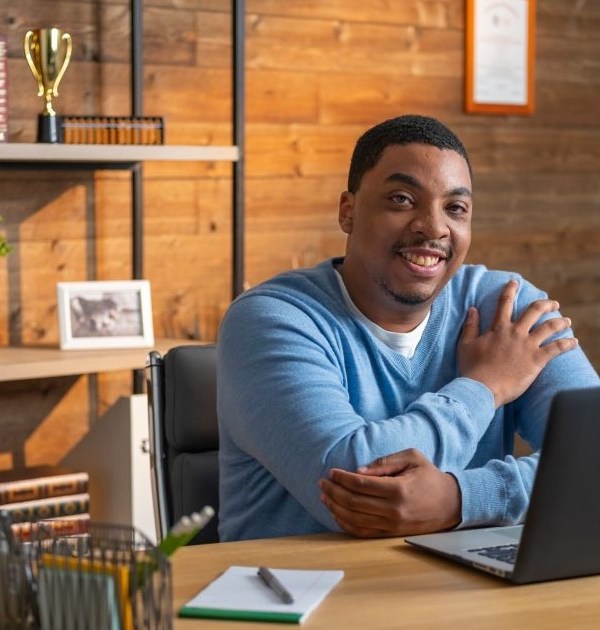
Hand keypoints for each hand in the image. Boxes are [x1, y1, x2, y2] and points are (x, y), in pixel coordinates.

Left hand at [319, 449, 460, 537]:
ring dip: (335, 508)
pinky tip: (336, 513)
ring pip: (354, 520)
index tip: (331, 472)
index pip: (361, 485)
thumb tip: (359, 471)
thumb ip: (385, 462)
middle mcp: (393, 511)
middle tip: (322, 482)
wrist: (451, 504)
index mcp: (398, 490)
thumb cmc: (429, 476)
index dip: (342, 479)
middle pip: (353, 503)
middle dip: (333, 492)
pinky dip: (345, 524)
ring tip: (324, 496)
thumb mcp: (412, 458)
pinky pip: (362, 532)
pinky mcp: (391, 534)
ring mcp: (391, 525)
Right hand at [458, 280, 577, 407]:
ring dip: (560, 322)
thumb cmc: (472, 368)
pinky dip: (567, 344)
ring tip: (567, 321)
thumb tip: (472, 309)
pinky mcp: (537, 360)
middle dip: (546, 304)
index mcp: (498, 328)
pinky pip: (557, 348)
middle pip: (534, 311)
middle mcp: (516, 332)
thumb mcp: (466, 345)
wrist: (482, 387)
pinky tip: (574, 342)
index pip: (504, 303)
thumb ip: (470, 326)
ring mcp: (528, 345)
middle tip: (553, 303)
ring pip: (549, 327)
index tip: (515, 282)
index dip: (510, 290)